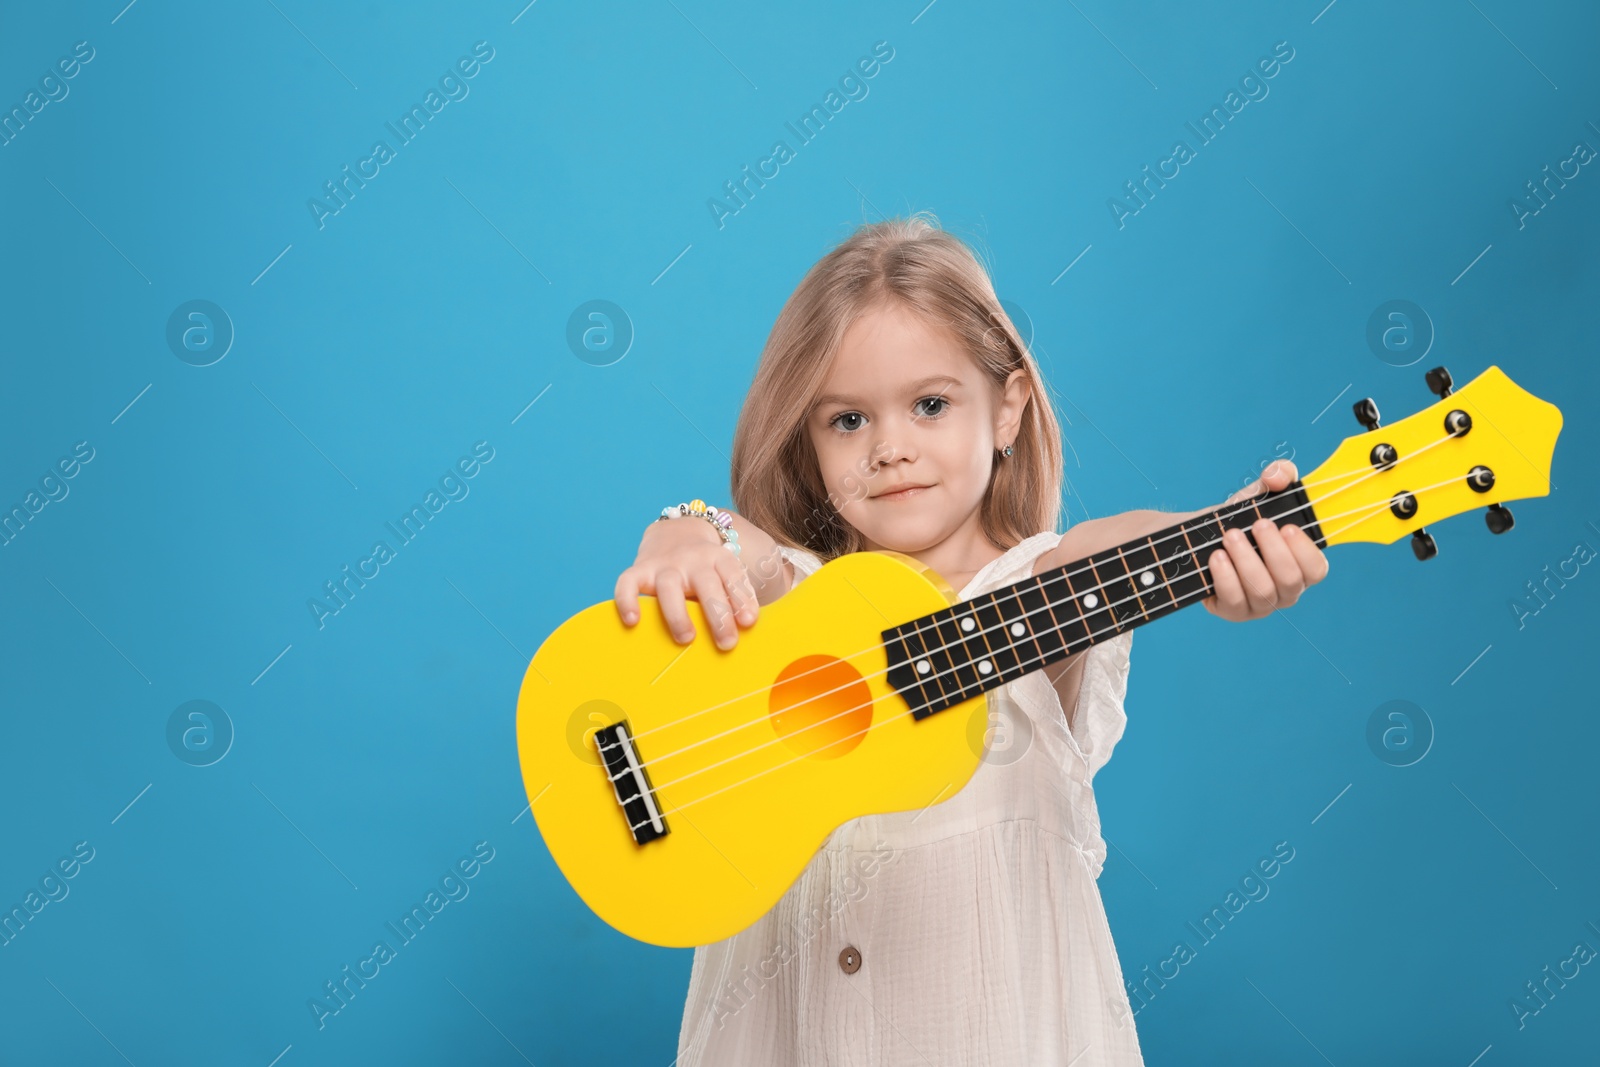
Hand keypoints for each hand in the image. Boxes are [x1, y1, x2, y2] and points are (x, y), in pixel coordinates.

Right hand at [614, 516, 758, 649]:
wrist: (677, 531)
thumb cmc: (706, 566)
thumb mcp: (725, 571)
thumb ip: (734, 594)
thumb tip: (743, 628)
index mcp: (718, 558)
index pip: (733, 575)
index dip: (742, 597)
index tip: (748, 622)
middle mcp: (692, 559)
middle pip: (706, 584)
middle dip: (717, 615)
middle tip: (727, 643)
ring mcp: (664, 564)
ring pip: (669, 586)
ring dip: (678, 614)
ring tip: (686, 639)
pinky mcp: (640, 569)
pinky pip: (627, 582)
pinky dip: (627, 600)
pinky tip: (633, 621)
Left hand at [1202, 459, 1329, 621]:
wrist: (1199, 536)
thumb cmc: (1239, 518)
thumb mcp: (1258, 494)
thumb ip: (1277, 476)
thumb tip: (1279, 476)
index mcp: (1300, 565)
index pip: (1317, 570)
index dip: (1305, 551)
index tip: (1287, 527)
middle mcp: (1284, 590)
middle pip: (1290, 581)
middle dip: (1273, 551)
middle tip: (1257, 525)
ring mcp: (1259, 605)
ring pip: (1263, 592)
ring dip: (1246, 560)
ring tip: (1230, 536)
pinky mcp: (1232, 611)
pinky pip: (1235, 602)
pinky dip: (1225, 577)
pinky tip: (1216, 557)